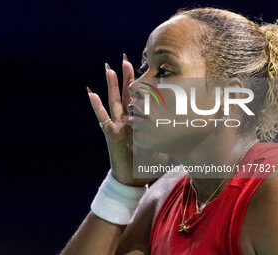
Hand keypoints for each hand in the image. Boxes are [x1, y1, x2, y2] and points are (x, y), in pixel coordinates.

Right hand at [87, 53, 162, 185]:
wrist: (131, 179)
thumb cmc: (145, 165)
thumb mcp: (162, 148)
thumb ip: (171, 137)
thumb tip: (186, 130)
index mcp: (139, 121)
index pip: (142, 99)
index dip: (143, 85)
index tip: (147, 70)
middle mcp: (127, 120)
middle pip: (127, 94)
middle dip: (127, 77)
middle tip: (126, 59)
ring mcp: (118, 126)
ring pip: (115, 101)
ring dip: (112, 85)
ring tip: (109, 68)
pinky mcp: (111, 134)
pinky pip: (103, 117)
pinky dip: (96, 106)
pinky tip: (91, 93)